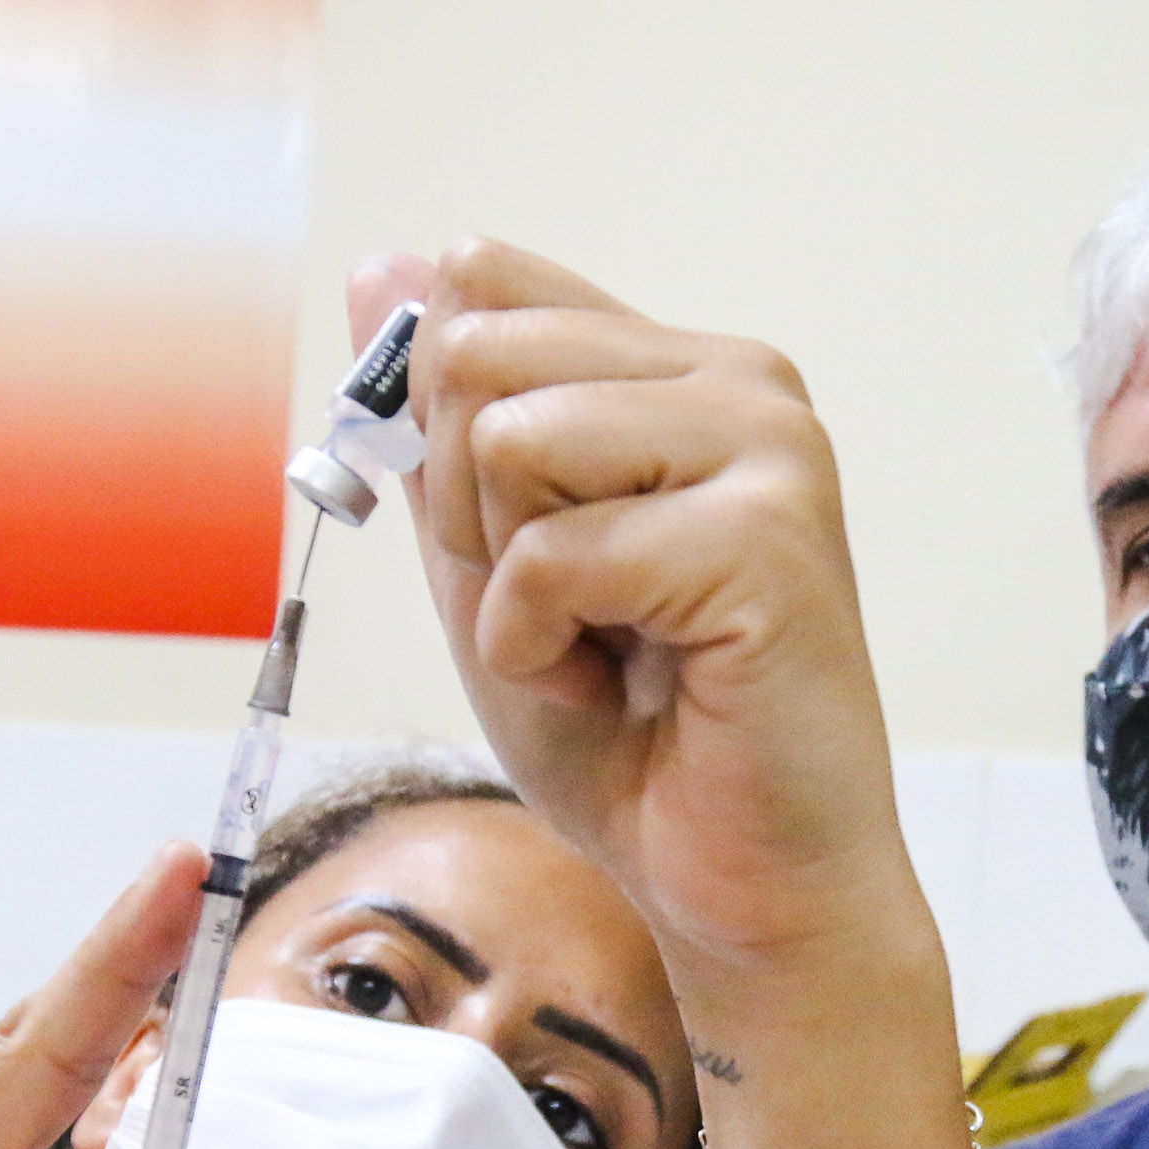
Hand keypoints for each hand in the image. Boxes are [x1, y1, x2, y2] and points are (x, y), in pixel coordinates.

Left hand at [356, 243, 928, 979]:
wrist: (741, 885)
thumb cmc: (635, 740)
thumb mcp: (489, 564)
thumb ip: (439, 426)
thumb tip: (379, 264)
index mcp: (681, 367)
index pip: (483, 289)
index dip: (448, 437)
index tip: (523, 546)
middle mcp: (740, 380)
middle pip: (478, 358)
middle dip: (473, 513)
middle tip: (564, 613)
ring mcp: (770, 449)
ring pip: (511, 441)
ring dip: (509, 584)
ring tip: (601, 649)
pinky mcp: (768, 537)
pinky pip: (553, 555)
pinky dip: (541, 650)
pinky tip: (624, 689)